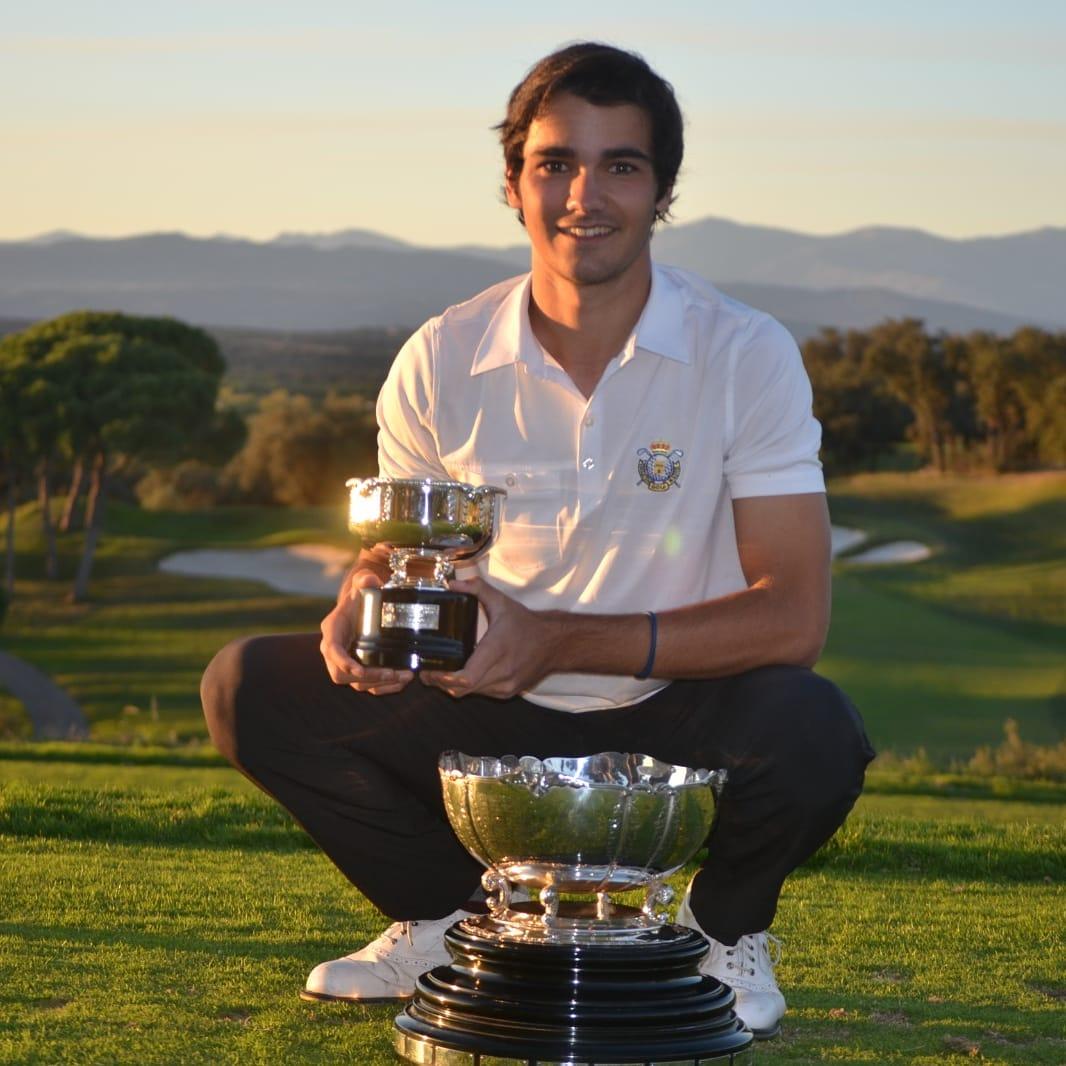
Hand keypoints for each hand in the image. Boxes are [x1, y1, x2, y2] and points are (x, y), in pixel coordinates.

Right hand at [319, 570, 413, 694]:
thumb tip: (370, 579)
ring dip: (378, 684)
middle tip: (391, 673)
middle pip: (341, 674)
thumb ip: (364, 580)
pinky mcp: (358, 669)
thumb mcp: (361, 584)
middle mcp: (334, 650)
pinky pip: (367, 685)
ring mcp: (345, 662)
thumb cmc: (359, 595)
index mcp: (332, 629)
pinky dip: (383, 687)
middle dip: (367, 677)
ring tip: (403, 677)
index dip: (342, 662)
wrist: (362, 605)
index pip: (331, 650)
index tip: (359, 670)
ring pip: (356, 683)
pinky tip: (400, 682)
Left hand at [420, 576, 561, 698]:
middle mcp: (501, 673)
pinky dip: (471, 687)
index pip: (465, 677)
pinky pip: (483, 693)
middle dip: (441, 684)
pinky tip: (463, 676)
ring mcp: (506, 686)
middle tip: (427, 674)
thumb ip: (477, 589)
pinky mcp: (509, 692)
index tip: (429, 672)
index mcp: (496, 651)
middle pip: (463, 689)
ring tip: (441, 675)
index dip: (443, 679)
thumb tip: (453, 584)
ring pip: (471, 693)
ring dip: (455, 686)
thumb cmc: (527, 624)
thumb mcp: (502, 602)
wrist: (555, 643)